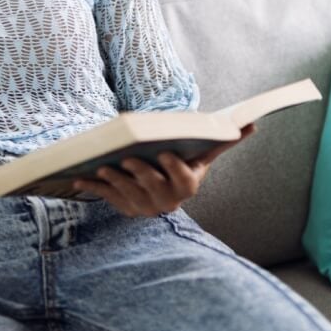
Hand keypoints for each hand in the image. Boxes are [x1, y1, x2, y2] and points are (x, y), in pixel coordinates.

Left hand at [72, 122, 256, 216]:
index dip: (174, 169)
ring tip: (104, 166)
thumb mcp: (202, 154)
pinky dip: (93, 188)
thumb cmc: (184, 163)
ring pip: (128, 195)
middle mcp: (166, 201)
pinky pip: (106, 198)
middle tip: (127, 158)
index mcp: (187, 186)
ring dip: (115, 182)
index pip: (183, 181)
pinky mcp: (122, 206)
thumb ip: (222, 141)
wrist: (162, 187)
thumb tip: (252, 124)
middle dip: (140, 174)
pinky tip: (79, 178)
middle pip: (153, 189)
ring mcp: (143, 206)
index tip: (165, 154)